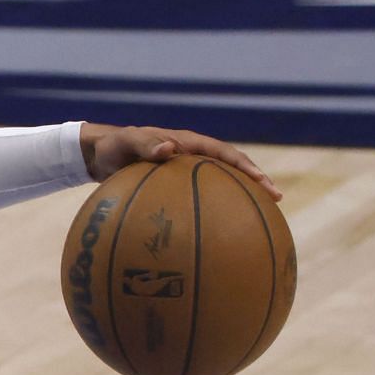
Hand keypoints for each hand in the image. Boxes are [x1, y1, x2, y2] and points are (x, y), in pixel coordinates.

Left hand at [81, 123, 281, 200]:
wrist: (97, 155)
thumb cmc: (112, 147)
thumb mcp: (125, 143)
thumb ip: (145, 145)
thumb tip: (169, 149)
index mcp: (187, 143)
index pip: (225, 153)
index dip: (247, 167)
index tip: (265, 182)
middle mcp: (192, 156)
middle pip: (231, 168)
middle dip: (255, 182)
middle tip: (277, 200)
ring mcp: (185, 171)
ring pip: (219, 183)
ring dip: (238, 196)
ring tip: (258, 217)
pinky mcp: (175, 185)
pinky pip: (198, 197)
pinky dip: (210, 209)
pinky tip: (215, 231)